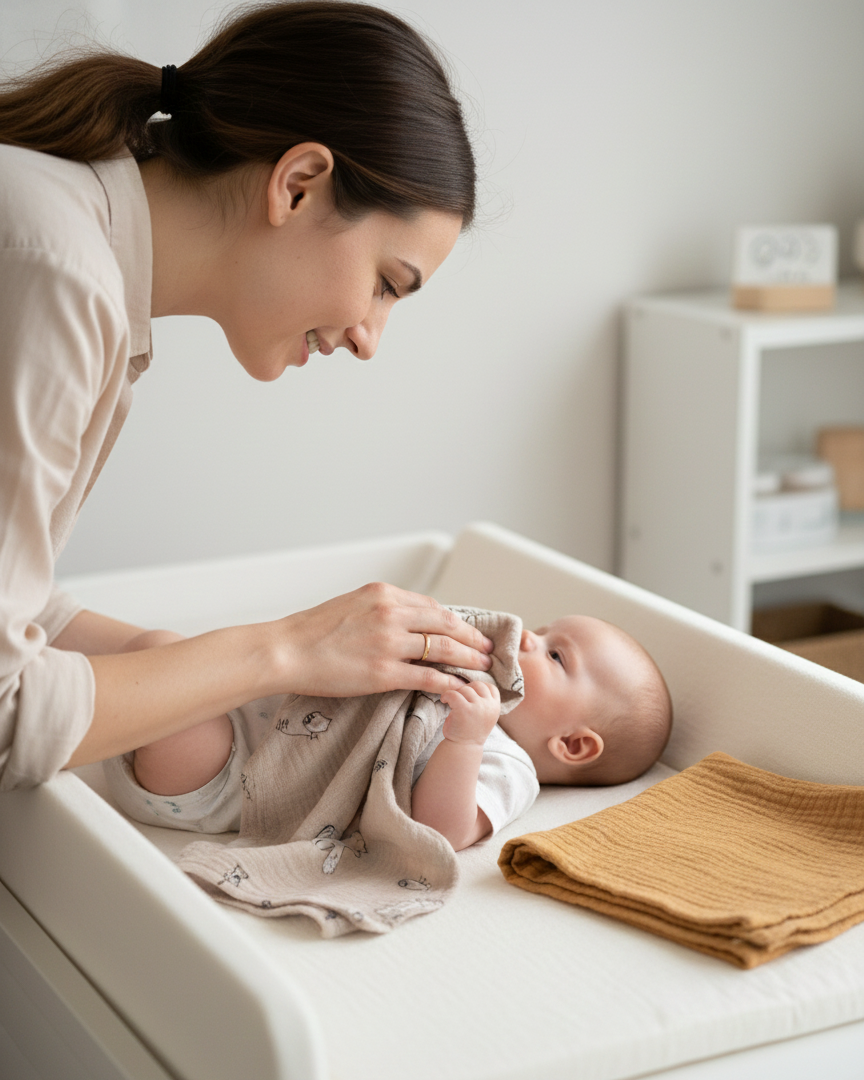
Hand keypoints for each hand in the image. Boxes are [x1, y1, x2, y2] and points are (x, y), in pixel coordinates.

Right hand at [273, 582, 493, 697]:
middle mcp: (391, 613)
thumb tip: (406, 619)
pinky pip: (428, 676)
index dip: (455, 620)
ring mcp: (389, 643)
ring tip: (482, 667)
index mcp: (383, 593)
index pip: (432, 605)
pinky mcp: (383, 672)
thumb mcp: (351, 604)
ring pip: (444, 649)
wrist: (285, 650)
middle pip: (446, 624)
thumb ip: (381, 609)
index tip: (467, 629)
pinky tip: (460, 687)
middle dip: (472, 637)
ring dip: (468, 659)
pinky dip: (449, 682)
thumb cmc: (311, 631)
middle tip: (487, 647)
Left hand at [439, 680, 500, 746]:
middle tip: (458, 699)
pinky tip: (444, 701)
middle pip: (477, 685)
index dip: (479, 688)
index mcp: (495, 707)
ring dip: (456, 694)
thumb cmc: (470, 730)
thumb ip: (483, 701)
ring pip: (464, 689)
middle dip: (466, 689)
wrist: (463, 748)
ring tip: (451, 702)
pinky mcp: (464, 709)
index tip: (469, 695)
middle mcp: (489, 706)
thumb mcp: (483, 715)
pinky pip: (453, 693)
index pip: (491, 687)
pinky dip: (446, 695)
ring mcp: (478, 707)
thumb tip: (472, 683)